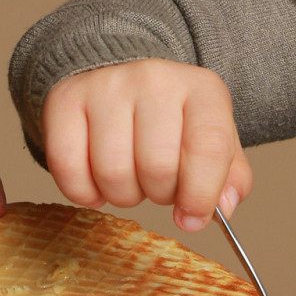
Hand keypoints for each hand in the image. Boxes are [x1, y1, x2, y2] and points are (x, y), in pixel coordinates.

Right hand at [41, 59, 252, 230]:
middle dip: (161, 195)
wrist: (122, 76)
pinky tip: (99, 182)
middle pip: (158, 167)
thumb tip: (224, 208)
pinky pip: (68, 169)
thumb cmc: (175, 119)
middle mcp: (155, 80)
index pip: (209, 148)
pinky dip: (85, 192)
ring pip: (113, 173)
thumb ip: (232, 176)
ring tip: (132, 179)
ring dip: (124, 195)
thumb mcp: (216, 138)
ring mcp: (106, 87)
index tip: (193, 219)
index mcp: (203, 90)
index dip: (202, 195)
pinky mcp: (64, 101)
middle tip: (160, 186)